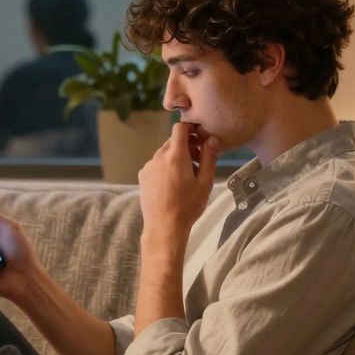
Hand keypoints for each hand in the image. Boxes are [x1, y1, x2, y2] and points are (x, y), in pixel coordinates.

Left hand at [137, 122, 219, 242]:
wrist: (164, 226)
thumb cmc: (187, 206)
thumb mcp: (205, 182)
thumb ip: (209, 158)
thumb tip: (211, 139)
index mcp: (175, 156)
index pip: (179, 128)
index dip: (190, 129)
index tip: (199, 139)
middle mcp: (158, 157)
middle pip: (173, 141)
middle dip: (186, 147)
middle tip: (197, 164)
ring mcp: (148, 166)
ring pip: (164, 153)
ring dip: (175, 158)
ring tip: (185, 177)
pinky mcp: (143, 176)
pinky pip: (156, 164)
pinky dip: (165, 167)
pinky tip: (172, 184)